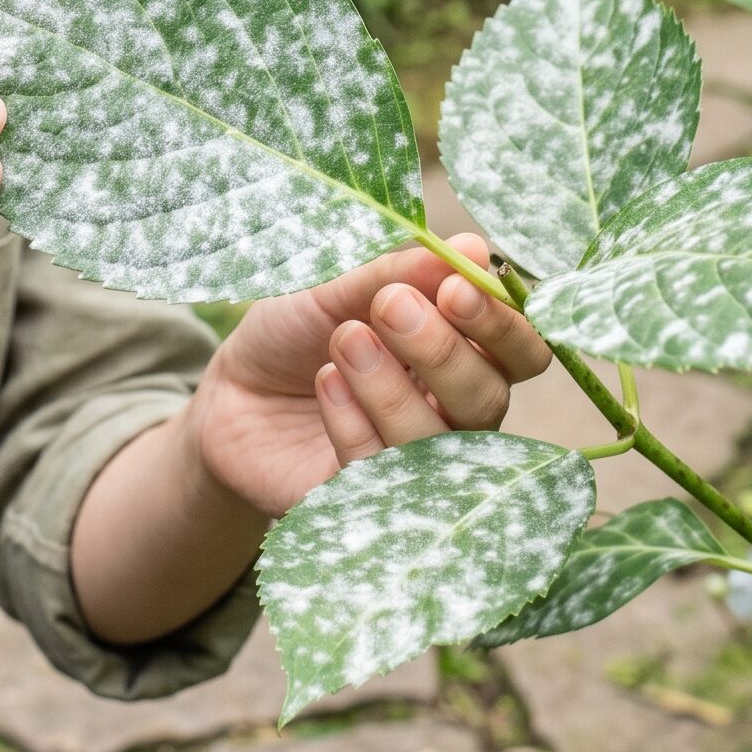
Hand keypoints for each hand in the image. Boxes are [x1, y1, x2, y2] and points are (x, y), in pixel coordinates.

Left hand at [187, 234, 552, 518]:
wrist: (231, 392)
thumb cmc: (296, 330)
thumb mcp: (336, 288)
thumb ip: (401, 274)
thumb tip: (474, 250)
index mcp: (464, 352)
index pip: (520, 351)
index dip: (501, 324)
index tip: (455, 289)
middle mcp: (453, 414)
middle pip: (488, 399)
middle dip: (443, 352)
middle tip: (389, 307)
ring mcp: (416, 465)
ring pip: (439, 443)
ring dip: (392, 385)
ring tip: (345, 339)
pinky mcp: (370, 501)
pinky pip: (381, 472)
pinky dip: (354, 421)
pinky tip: (325, 381)